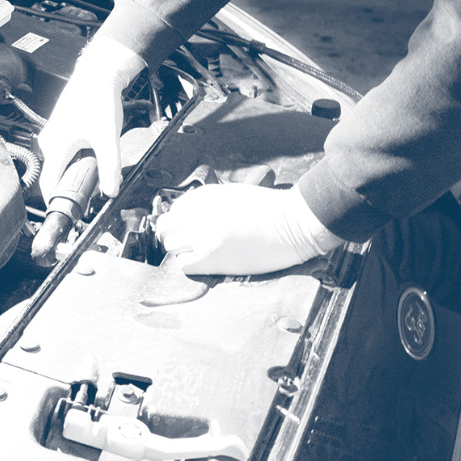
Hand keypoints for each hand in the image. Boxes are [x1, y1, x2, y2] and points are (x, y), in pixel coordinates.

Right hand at [38, 37, 145, 199]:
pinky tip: (91, 147)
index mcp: (55, 146)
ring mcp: (53, 133)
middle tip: (91, 184)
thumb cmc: (98, 99)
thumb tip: (110, 191)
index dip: (56, 200)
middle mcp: (49, 141)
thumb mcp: (108, 138)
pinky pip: (64, 150)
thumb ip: (110, 168)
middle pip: (55, 173)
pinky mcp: (60, 127)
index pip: (47, 183)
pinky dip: (76, 155)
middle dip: (72, 181)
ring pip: (61, 161)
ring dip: (75, 167)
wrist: (98, 73)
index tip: (66, 212)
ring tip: (93, 161)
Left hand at [155, 183, 345, 275]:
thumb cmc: (270, 209)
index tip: (187, 229)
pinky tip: (205, 263)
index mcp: (203, 196)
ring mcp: (202, 234)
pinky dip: (189, 265)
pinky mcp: (211, 256)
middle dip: (173, 236)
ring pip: (170, 246)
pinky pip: (183, 264)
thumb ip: (208, 203)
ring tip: (199, 254)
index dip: (179, 222)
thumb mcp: (232, 195)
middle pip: (165, 228)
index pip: (173, 210)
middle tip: (186, 243)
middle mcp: (197, 213)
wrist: (294, 223)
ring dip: (181, 251)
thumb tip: (189, 217)